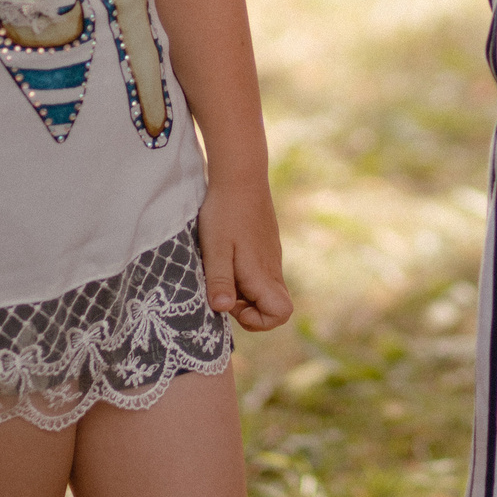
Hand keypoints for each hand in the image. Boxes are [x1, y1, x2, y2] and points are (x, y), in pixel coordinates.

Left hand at [196, 177, 291, 332]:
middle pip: (274, 306)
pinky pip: (261, 272)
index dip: (259, 320)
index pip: (281, 313)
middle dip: (249, 309)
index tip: (233, 303)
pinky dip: (245, 275)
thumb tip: (223, 309)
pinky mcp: (266, 246)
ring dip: (244, 291)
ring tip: (222, 269)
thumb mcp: (215, 249)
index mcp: (262, 273)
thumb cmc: (225, 212)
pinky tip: (227, 254)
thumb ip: (219, 281)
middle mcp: (272, 268)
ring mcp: (271, 256)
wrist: (241, 175)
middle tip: (224, 289)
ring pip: (266, 288)